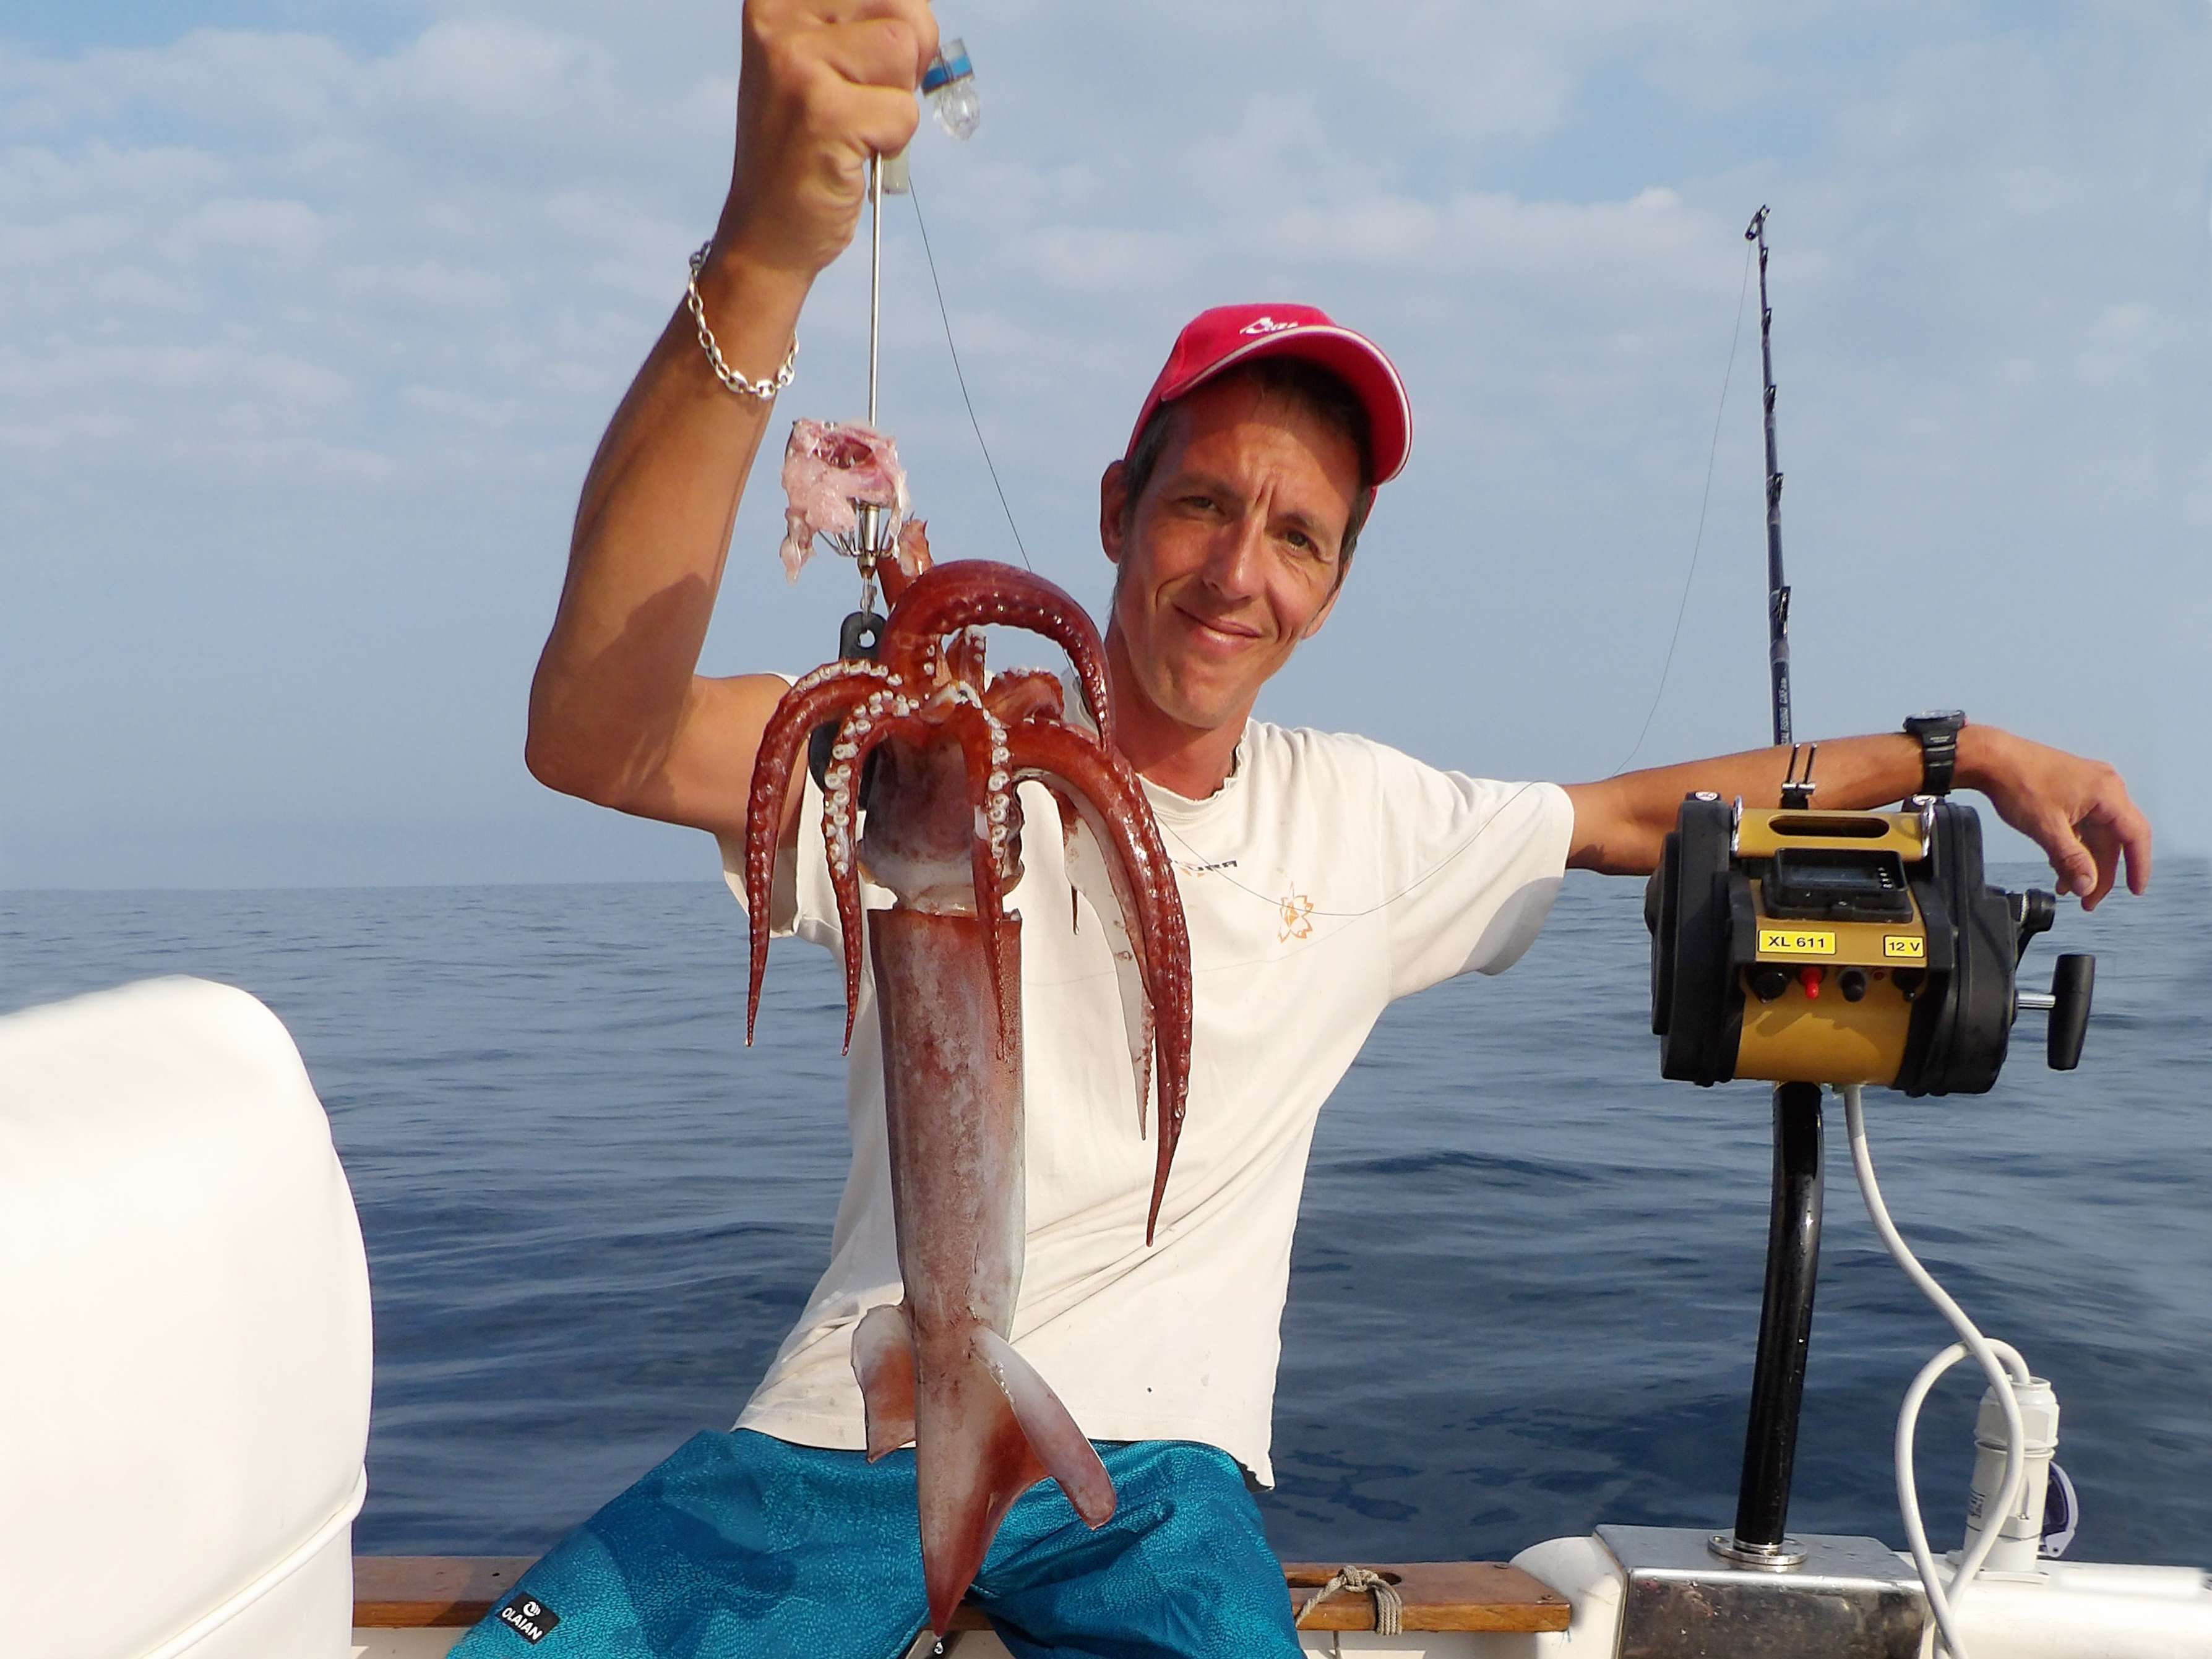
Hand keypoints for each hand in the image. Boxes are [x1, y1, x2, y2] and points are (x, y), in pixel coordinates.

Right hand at [717, 0, 937, 279]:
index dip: (901, 24)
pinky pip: (904, 111)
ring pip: (906, 51)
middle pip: (904, 7)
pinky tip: (849, 155)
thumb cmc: (808, 147)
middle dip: (908, 61)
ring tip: (854, 127)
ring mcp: (797, 64)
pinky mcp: (823, 113)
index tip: (869, 63)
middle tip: (865, 102)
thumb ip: (867, 23)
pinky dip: (893, 142)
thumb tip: (920, 14)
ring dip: (897, 101)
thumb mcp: (826, 62)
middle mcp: (780, 20)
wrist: (766, 229)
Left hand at [1965, 727, 2152, 909]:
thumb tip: (2088, 886)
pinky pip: (2081, 826)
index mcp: (2108, 793)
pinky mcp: (2071, 792)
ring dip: (2083, 863)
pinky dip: (2072, 848)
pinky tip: (2059, 868)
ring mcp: (2088, 789)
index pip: (2135, 836)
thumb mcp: (2047, 829)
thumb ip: (2071, 860)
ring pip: (2095, 835)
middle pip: (2113, 840)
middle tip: (2088, 900)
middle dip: (2100, 873)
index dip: (2138, 866)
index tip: (2135, 890)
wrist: (1990, 759)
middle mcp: (2104, 789)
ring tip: (2069, 888)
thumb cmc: (2018, 782)